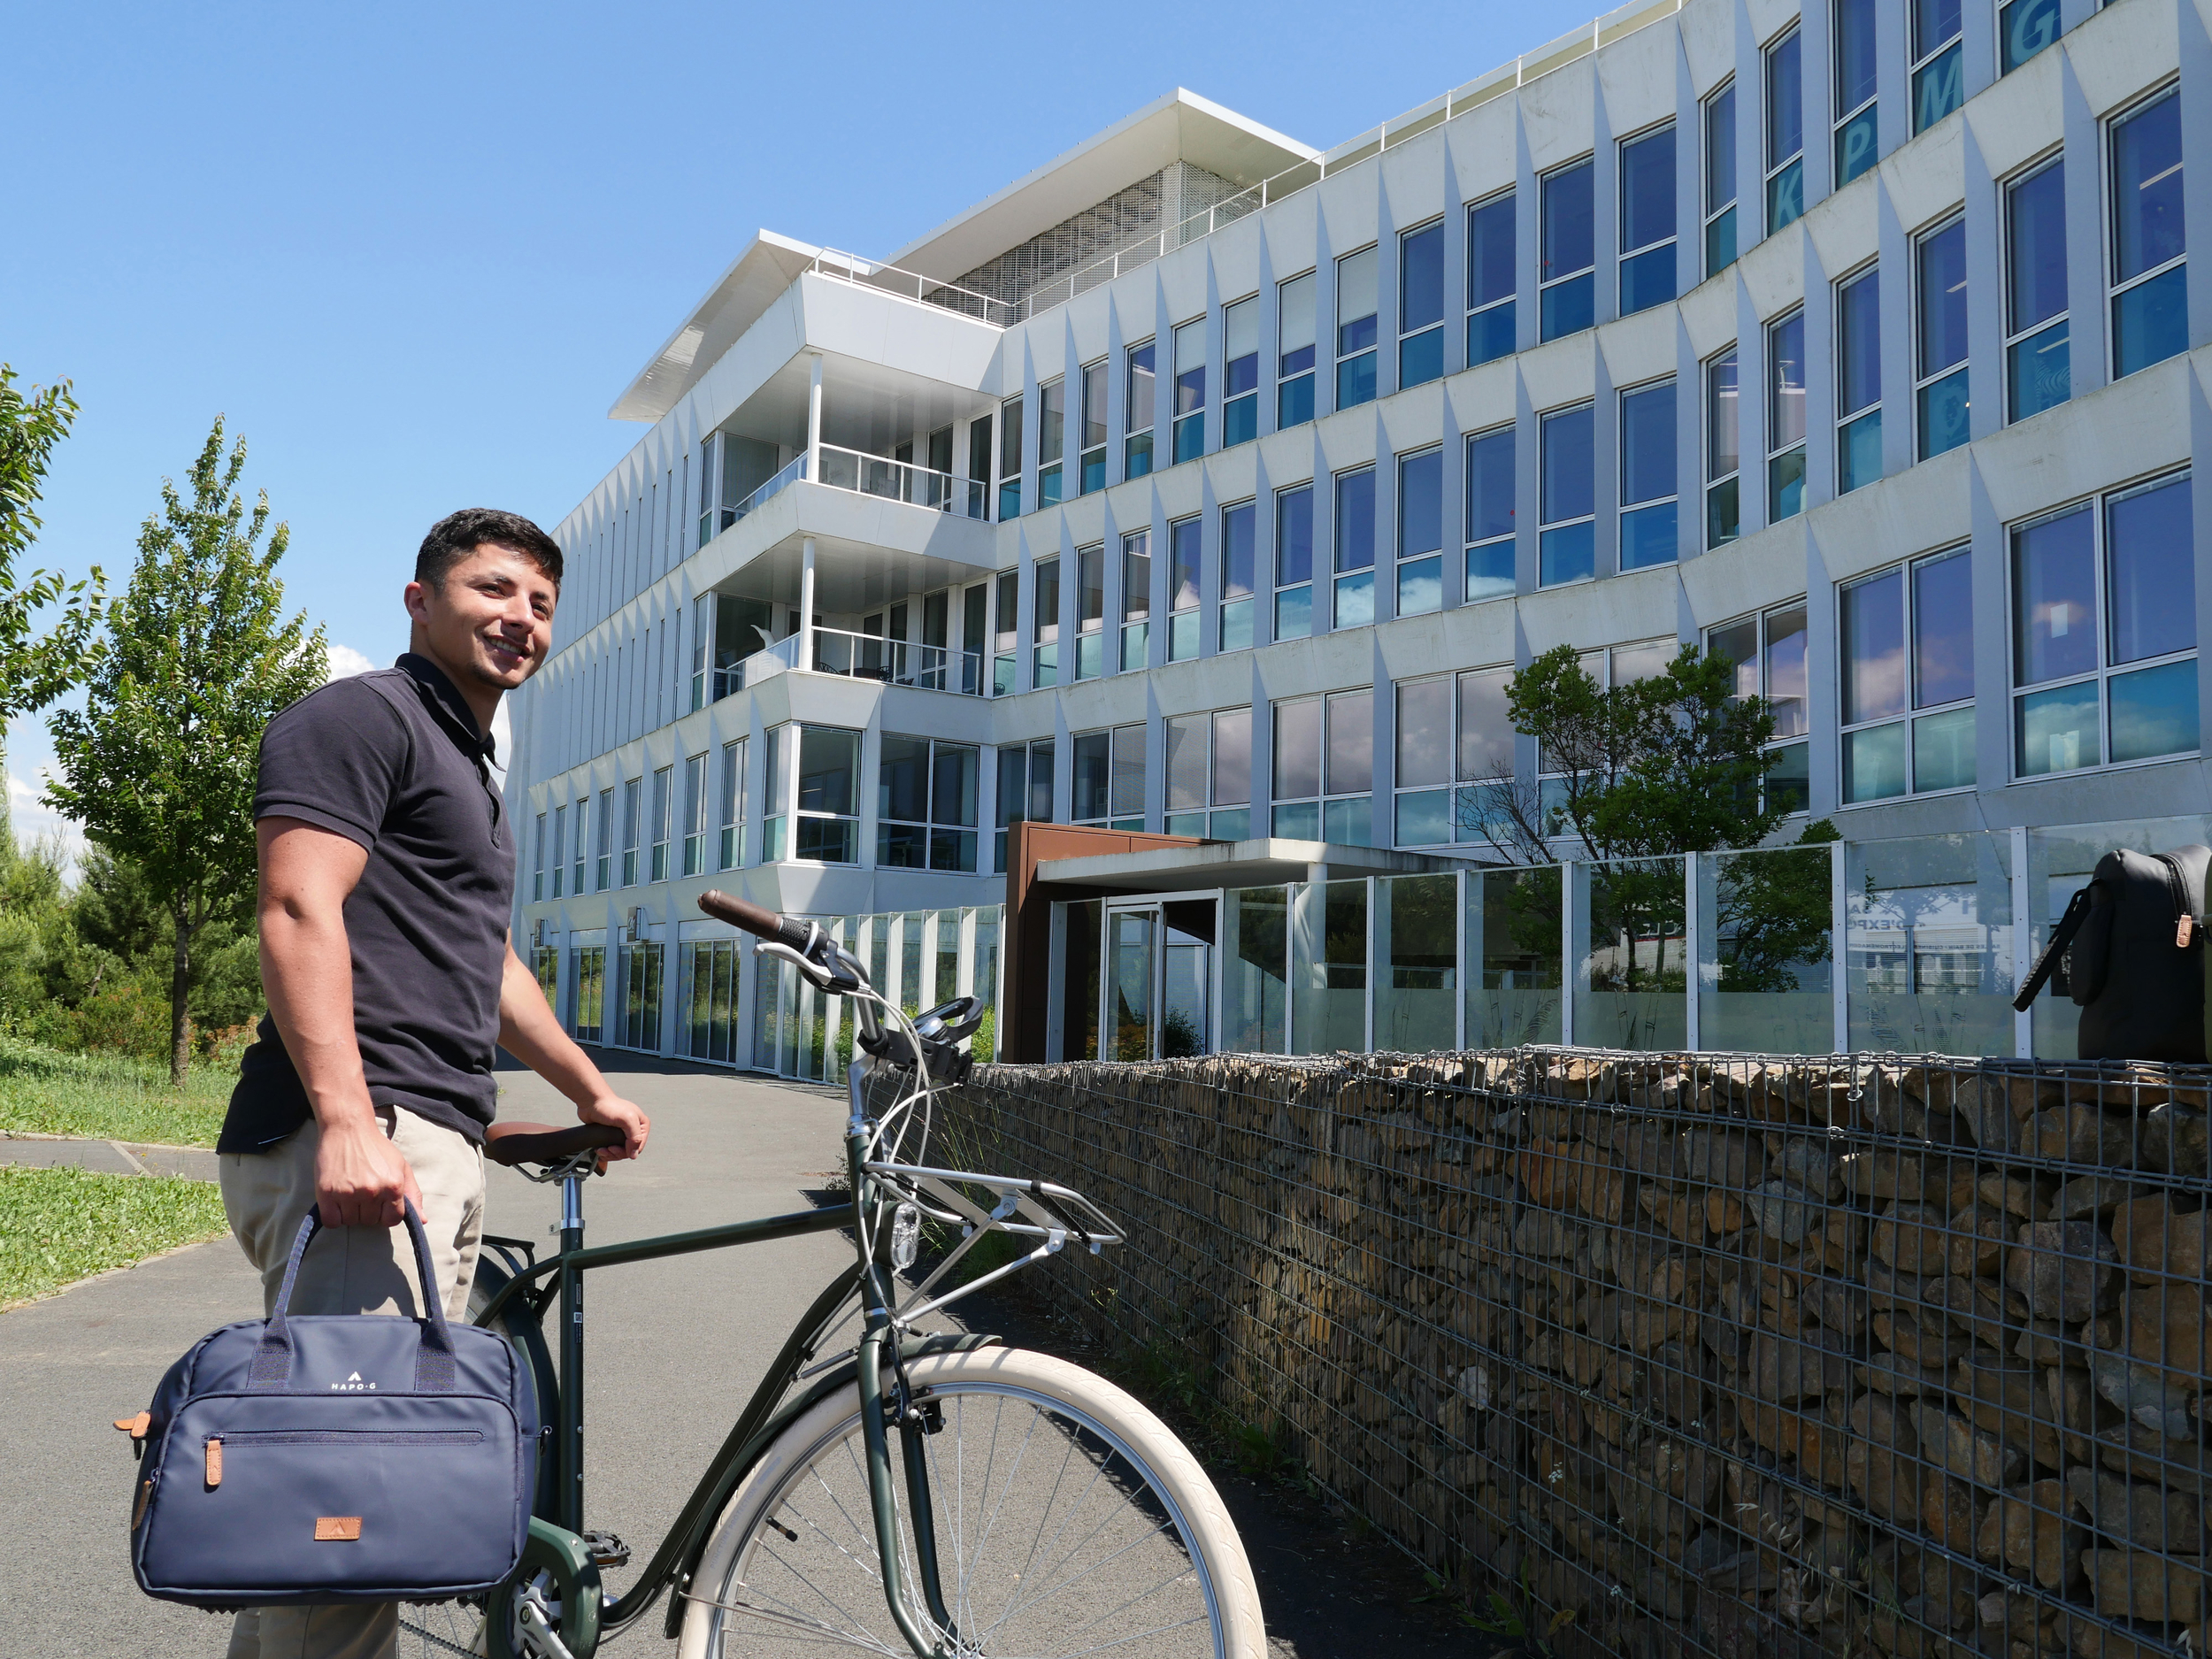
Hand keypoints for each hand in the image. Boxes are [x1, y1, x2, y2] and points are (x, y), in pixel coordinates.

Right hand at [315, 1114, 422, 1228]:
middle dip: (367, 1211)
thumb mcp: (401, 1166)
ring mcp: (349, 1193)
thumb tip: (422, 1220)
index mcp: (393, 1185)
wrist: (348, 1128)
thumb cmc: (376, 1148)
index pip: (392, 1219)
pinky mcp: (327, 1193)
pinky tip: (336, 1202)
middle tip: (362, 1192)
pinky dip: (333, 1216)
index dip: (385, 1214)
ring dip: (350, 1212)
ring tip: (349, 1192)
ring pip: (351, 1221)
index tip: (379, 1205)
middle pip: (370, 1221)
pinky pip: (332, 1221)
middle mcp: (372, 1191)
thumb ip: (412, 1194)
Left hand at [579, 1094, 648, 1160]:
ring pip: (620, 1152)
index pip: (639, 1146)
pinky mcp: (611, 1135)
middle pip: (629, 1150)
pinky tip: (600, 1150)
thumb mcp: (627, 1119)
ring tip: (601, 1150)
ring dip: (610, 1154)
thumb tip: (634, 1154)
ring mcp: (622, 1132)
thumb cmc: (608, 1106)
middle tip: (608, 1149)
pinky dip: (606, 1152)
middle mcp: (633, 1129)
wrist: (591, 1102)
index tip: (614, 1149)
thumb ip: (635, 1137)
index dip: (627, 1151)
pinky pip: (612, 1149)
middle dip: (616, 1153)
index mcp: (641, 1124)